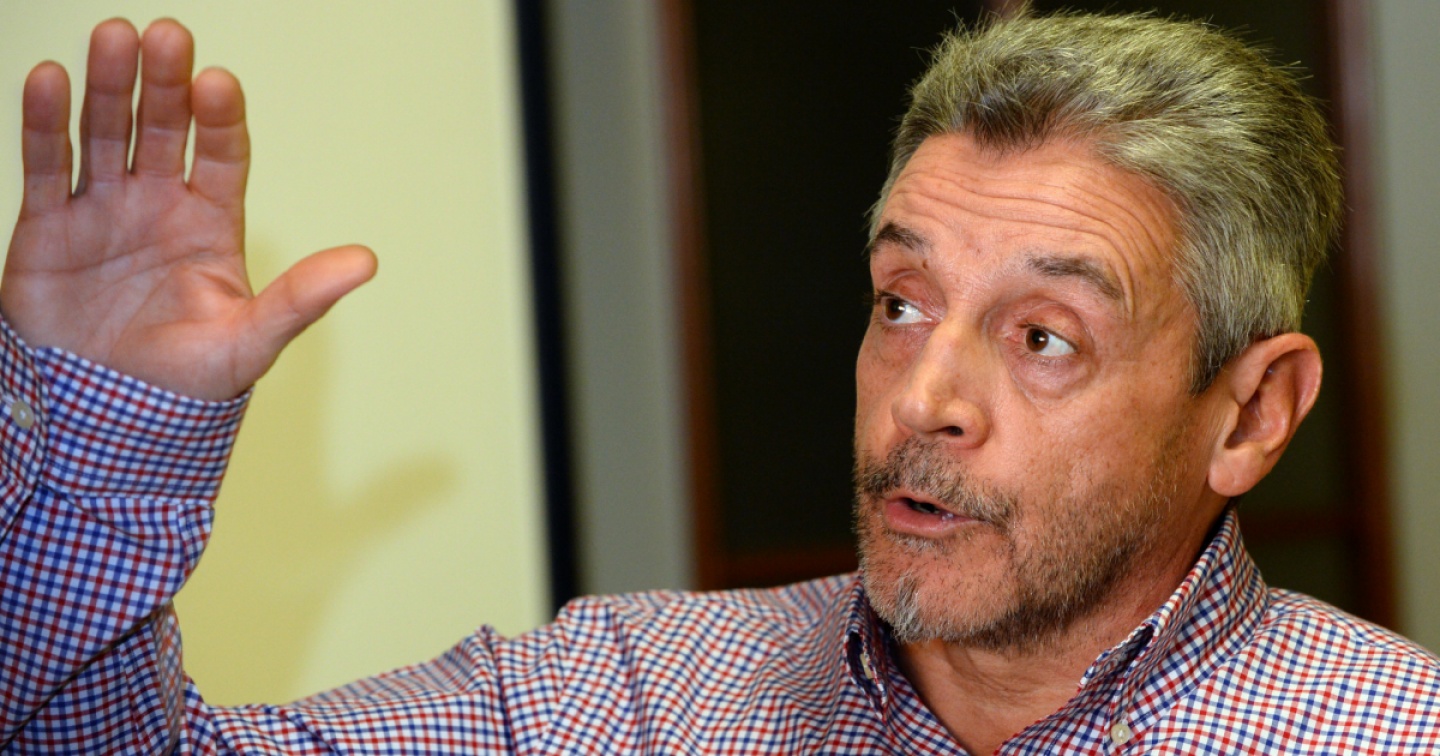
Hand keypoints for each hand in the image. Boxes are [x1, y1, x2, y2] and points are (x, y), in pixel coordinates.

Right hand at [0, 18, 375, 399]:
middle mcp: (159, 205)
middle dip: (164, 84)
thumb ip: (301, 299)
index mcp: (212, 224)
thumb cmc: (186, 384)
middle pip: (163, 129)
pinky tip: (47, 79)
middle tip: (167, 35)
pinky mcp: (48, 227)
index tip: (218, 83)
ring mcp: (104, 210)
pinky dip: (45, 124)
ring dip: (109, 86)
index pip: (224, 155)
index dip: (220, 119)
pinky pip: (47, 167)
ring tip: (114, 36)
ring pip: (106, 133)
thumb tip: (366, 262)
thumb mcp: (250, 341)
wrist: (107, 422)